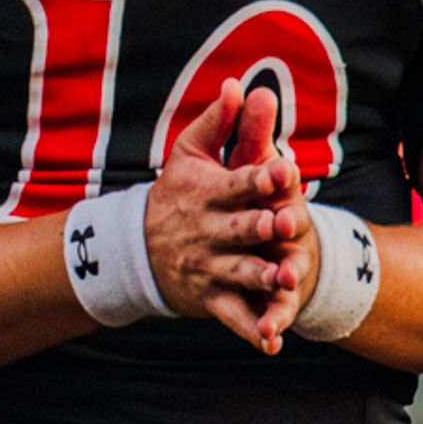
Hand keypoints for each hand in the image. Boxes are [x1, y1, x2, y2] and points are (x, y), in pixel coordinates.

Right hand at [150, 79, 309, 352]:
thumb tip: (239, 83)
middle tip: (289, 222)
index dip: (261, 176)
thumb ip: (219, 121)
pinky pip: (233, 316)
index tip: (286, 168)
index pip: (237, 182)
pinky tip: (273, 340)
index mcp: (208, 194)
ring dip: (262, 278)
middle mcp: (208, 232)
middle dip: (262, 227)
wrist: (134, 248)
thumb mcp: (189, 153)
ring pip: (239, 274)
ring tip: (287, 279)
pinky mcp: (210, 298)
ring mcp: (208, 268)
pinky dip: (252, 330)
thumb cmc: (175, 192)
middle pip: (239, 229)